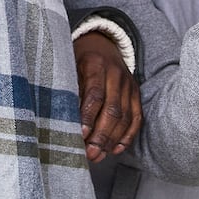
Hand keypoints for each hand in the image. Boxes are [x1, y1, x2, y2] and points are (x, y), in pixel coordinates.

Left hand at [73, 31, 142, 162]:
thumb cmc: (78, 59)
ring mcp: (129, 85)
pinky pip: (136, 118)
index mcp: (96, 64)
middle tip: (89, 153)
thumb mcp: (68, 66)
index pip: (95, 95)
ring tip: (98, 155)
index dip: (88, 117)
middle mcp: (116, 74)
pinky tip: (116, 149)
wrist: (101, 43)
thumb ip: (67, 89)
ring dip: (112, 140)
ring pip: (125, 117)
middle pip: (112, 110)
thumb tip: (61, 121)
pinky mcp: (136, 94)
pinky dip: (127, 136)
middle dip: (101, 135)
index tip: (80, 135)